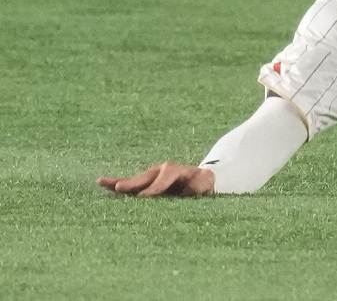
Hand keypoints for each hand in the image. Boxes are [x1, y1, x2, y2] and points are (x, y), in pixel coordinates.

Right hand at [97, 161, 215, 197]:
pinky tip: (102, 185)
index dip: (156, 187)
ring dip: (119, 182)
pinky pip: (131, 184)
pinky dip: (117, 184)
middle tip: (120, 188)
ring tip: (101, 181)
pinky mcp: (145, 183)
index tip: (145, 196)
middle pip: (146, 177)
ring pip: (134, 180)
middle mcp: (161, 170)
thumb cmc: (202, 184)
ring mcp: (152, 176)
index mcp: (177, 170)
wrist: (200, 180)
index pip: (166, 177)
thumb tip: (188, 191)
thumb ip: (197, 187)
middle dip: (133, 182)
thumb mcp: (204, 185)